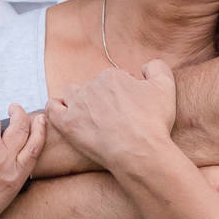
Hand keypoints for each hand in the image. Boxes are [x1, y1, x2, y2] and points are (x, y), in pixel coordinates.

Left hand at [46, 59, 176, 170]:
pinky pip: (52, 109)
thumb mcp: (165, 87)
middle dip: (102, 99)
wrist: (140, 152)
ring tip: (90, 116)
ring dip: (79, 101)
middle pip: (94, 87)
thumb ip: (156, 67)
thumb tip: (144, 66)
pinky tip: (64, 115)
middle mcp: (92, 86)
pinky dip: (55, 108)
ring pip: (72, 94)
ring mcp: (77, 105)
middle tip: (114, 119)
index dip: (123, 93)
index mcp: (112, 76)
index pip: (114, 79)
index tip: (129, 109)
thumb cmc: (154, 122)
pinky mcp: (67, 124)